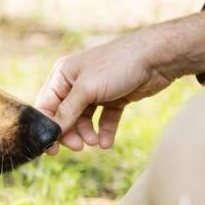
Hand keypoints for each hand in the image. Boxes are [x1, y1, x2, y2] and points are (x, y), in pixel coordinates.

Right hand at [35, 29, 172, 152]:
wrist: (157, 57)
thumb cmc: (117, 65)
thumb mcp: (87, 89)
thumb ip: (67, 111)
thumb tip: (53, 131)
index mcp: (62, 75)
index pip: (46, 105)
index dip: (47, 127)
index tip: (50, 147)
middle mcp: (76, 84)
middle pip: (65, 116)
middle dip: (70, 133)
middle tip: (78, 147)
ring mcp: (95, 92)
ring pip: (84, 120)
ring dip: (87, 133)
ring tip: (95, 142)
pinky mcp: (113, 99)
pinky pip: (103, 119)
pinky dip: (104, 131)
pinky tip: (106, 142)